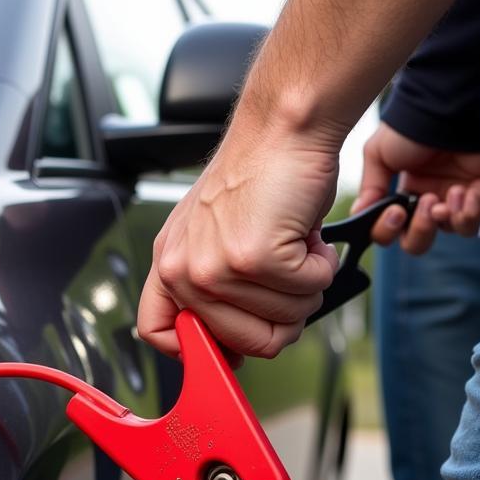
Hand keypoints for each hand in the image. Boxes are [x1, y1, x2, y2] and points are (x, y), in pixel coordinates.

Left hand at [137, 120, 339, 359]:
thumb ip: (211, 288)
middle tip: (289, 277)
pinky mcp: (254, 258)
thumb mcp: (211, 236)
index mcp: (168, 265)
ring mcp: (216, 267)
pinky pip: (308, 291)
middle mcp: (184, 270)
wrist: (281, 129)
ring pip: (285, 320)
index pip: (157, 333)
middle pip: (245, 343)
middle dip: (283, 316)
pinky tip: (306, 236)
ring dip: (306, 285)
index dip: (198, 351)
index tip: (231, 348)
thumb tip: (234, 346)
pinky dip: (322, 265)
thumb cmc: (258, 179)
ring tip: (294, 244)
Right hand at [357, 122, 479, 252]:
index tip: (396, 212)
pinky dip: (470, 212)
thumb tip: (359, 216)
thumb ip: (369, 189)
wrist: (446, 105)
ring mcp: (457, 198)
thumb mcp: (378, 154)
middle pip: (418, 242)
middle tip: (427, 205)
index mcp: (402, 195)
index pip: (390, 231)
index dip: (389, 230)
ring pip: (452, 233)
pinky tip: (466, 191)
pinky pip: (478, 219)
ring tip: (449, 195)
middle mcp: (429, 200)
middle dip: (420, 232)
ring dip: (448, 221)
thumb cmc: (411, 126)